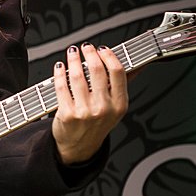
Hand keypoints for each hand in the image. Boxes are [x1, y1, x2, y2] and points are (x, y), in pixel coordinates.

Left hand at [51, 43, 127, 164]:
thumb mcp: (115, 109)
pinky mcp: (67, 114)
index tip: (102, 49)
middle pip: (97, 70)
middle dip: (89, 54)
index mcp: (119, 105)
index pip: (118, 72)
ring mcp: (85, 112)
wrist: (79, 148)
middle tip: (85, 48)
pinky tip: (60, 67)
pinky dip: (59, 73)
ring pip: (77, 76)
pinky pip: (62, 87)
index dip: (108, 56)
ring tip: (72, 53)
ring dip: (73, 60)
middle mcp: (103, 108)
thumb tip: (136, 65)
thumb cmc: (97, 125)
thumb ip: (121, 86)